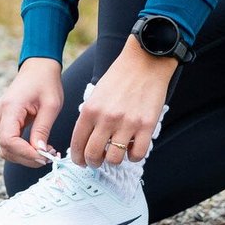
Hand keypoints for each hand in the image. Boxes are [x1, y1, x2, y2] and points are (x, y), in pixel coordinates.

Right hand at [0, 58, 63, 167]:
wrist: (39, 66)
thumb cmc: (46, 81)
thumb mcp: (51, 105)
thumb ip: (43, 130)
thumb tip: (39, 153)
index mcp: (10, 107)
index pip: (8, 140)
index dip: (25, 153)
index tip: (44, 157)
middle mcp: (1, 113)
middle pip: (6, 147)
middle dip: (26, 157)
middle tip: (49, 157)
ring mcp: (1, 117)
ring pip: (7, 147)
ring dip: (25, 155)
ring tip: (47, 152)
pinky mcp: (5, 119)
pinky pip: (11, 140)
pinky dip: (24, 148)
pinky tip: (40, 147)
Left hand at [70, 36, 177, 167]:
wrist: (145, 61)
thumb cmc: (120, 77)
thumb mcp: (97, 94)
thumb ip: (91, 117)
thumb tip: (86, 142)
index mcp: (91, 109)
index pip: (77, 144)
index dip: (78, 158)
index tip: (82, 161)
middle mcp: (107, 118)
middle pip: (93, 155)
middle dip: (94, 162)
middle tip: (98, 160)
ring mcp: (127, 123)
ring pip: (114, 159)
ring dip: (114, 159)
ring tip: (117, 151)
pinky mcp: (146, 125)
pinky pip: (137, 154)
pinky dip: (133, 156)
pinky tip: (132, 148)